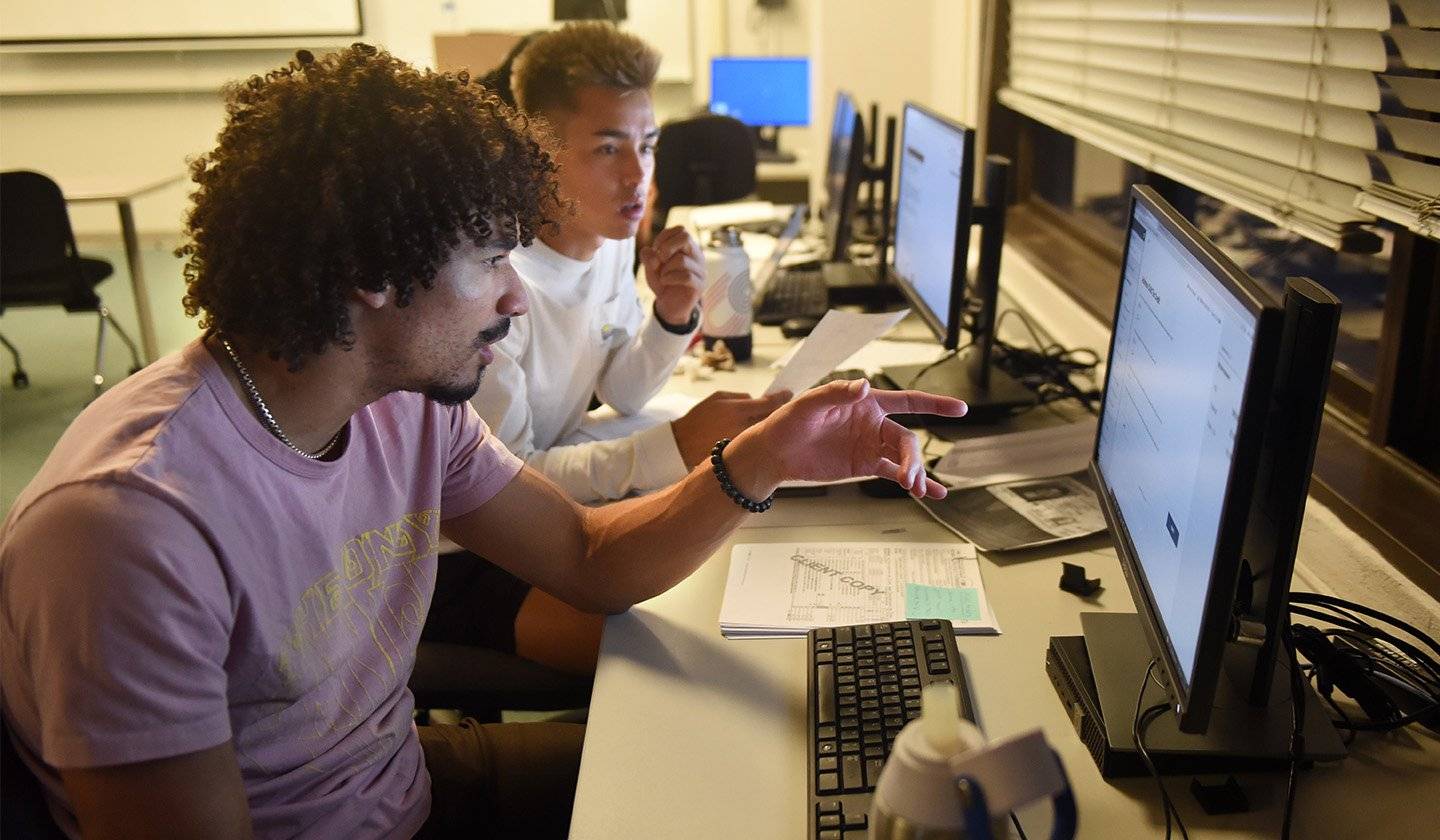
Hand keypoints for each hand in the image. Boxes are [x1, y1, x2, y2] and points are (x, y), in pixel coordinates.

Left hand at [641, 226, 703, 326]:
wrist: (669, 305)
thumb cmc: (662, 282)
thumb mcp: (650, 267)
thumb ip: (648, 256)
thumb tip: (652, 253)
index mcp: (688, 248)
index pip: (680, 230)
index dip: (664, 237)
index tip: (656, 251)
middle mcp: (697, 256)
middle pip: (685, 237)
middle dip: (666, 247)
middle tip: (660, 259)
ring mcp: (701, 270)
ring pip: (682, 260)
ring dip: (665, 268)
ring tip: (663, 276)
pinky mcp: (700, 285)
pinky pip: (686, 276)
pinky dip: (670, 278)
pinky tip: (665, 282)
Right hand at [671, 390, 790, 467]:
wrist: (682, 446)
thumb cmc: (697, 419)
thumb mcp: (717, 398)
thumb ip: (740, 396)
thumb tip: (757, 399)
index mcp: (737, 410)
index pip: (769, 403)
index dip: (782, 397)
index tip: (789, 393)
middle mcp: (743, 428)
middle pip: (772, 419)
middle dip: (779, 412)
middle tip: (784, 407)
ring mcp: (744, 444)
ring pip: (766, 433)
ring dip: (771, 427)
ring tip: (773, 423)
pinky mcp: (742, 456)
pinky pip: (757, 445)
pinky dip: (761, 440)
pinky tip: (761, 438)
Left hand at [733, 380, 967, 498]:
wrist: (775, 452)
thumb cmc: (789, 421)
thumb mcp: (809, 404)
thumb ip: (837, 393)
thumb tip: (862, 385)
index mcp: (866, 403)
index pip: (908, 400)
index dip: (934, 404)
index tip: (959, 409)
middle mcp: (873, 423)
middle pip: (907, 439)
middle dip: (914, 459)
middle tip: (910, 478)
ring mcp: (871, 445)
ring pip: (904, 458)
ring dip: (916, 473)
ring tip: (918, 489)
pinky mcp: (865, 465)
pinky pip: (894, 473)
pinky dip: (913, 483)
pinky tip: (928, 494)